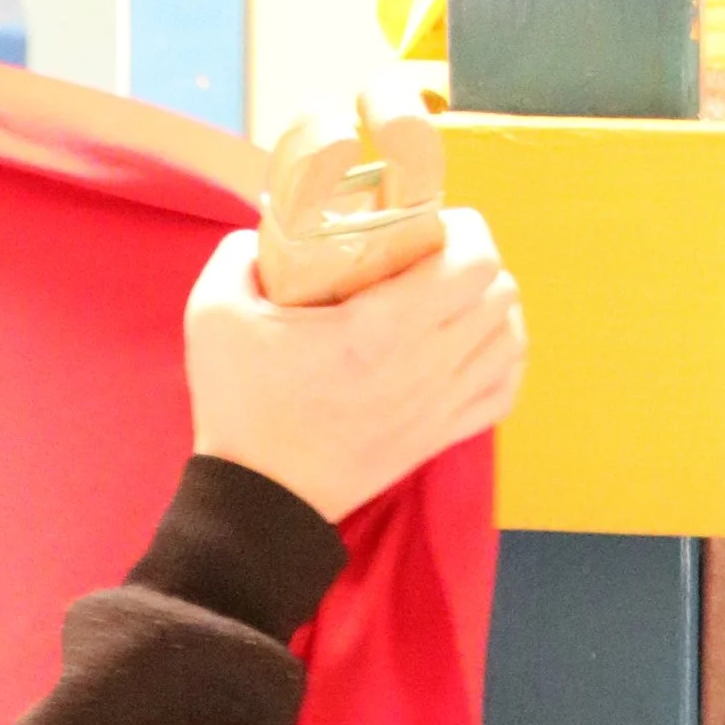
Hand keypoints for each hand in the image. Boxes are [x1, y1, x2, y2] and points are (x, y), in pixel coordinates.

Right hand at [182, 206, 524, 521]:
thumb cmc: (239, 405)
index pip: (476, 261)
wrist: (258, 500)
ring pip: (510, 338)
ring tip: (458, 299)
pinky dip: (501, 360)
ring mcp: (439, 406)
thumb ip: (239, 254)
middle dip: (477, 262)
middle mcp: (426, 365)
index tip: (434, 224)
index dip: (467, 230)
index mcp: (381, 327)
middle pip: (501, 293)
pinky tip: (476, 346)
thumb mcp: (214, 312)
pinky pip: (504, 390)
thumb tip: (266, 230)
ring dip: (493, 309)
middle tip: (437, 257)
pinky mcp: (439, 438)